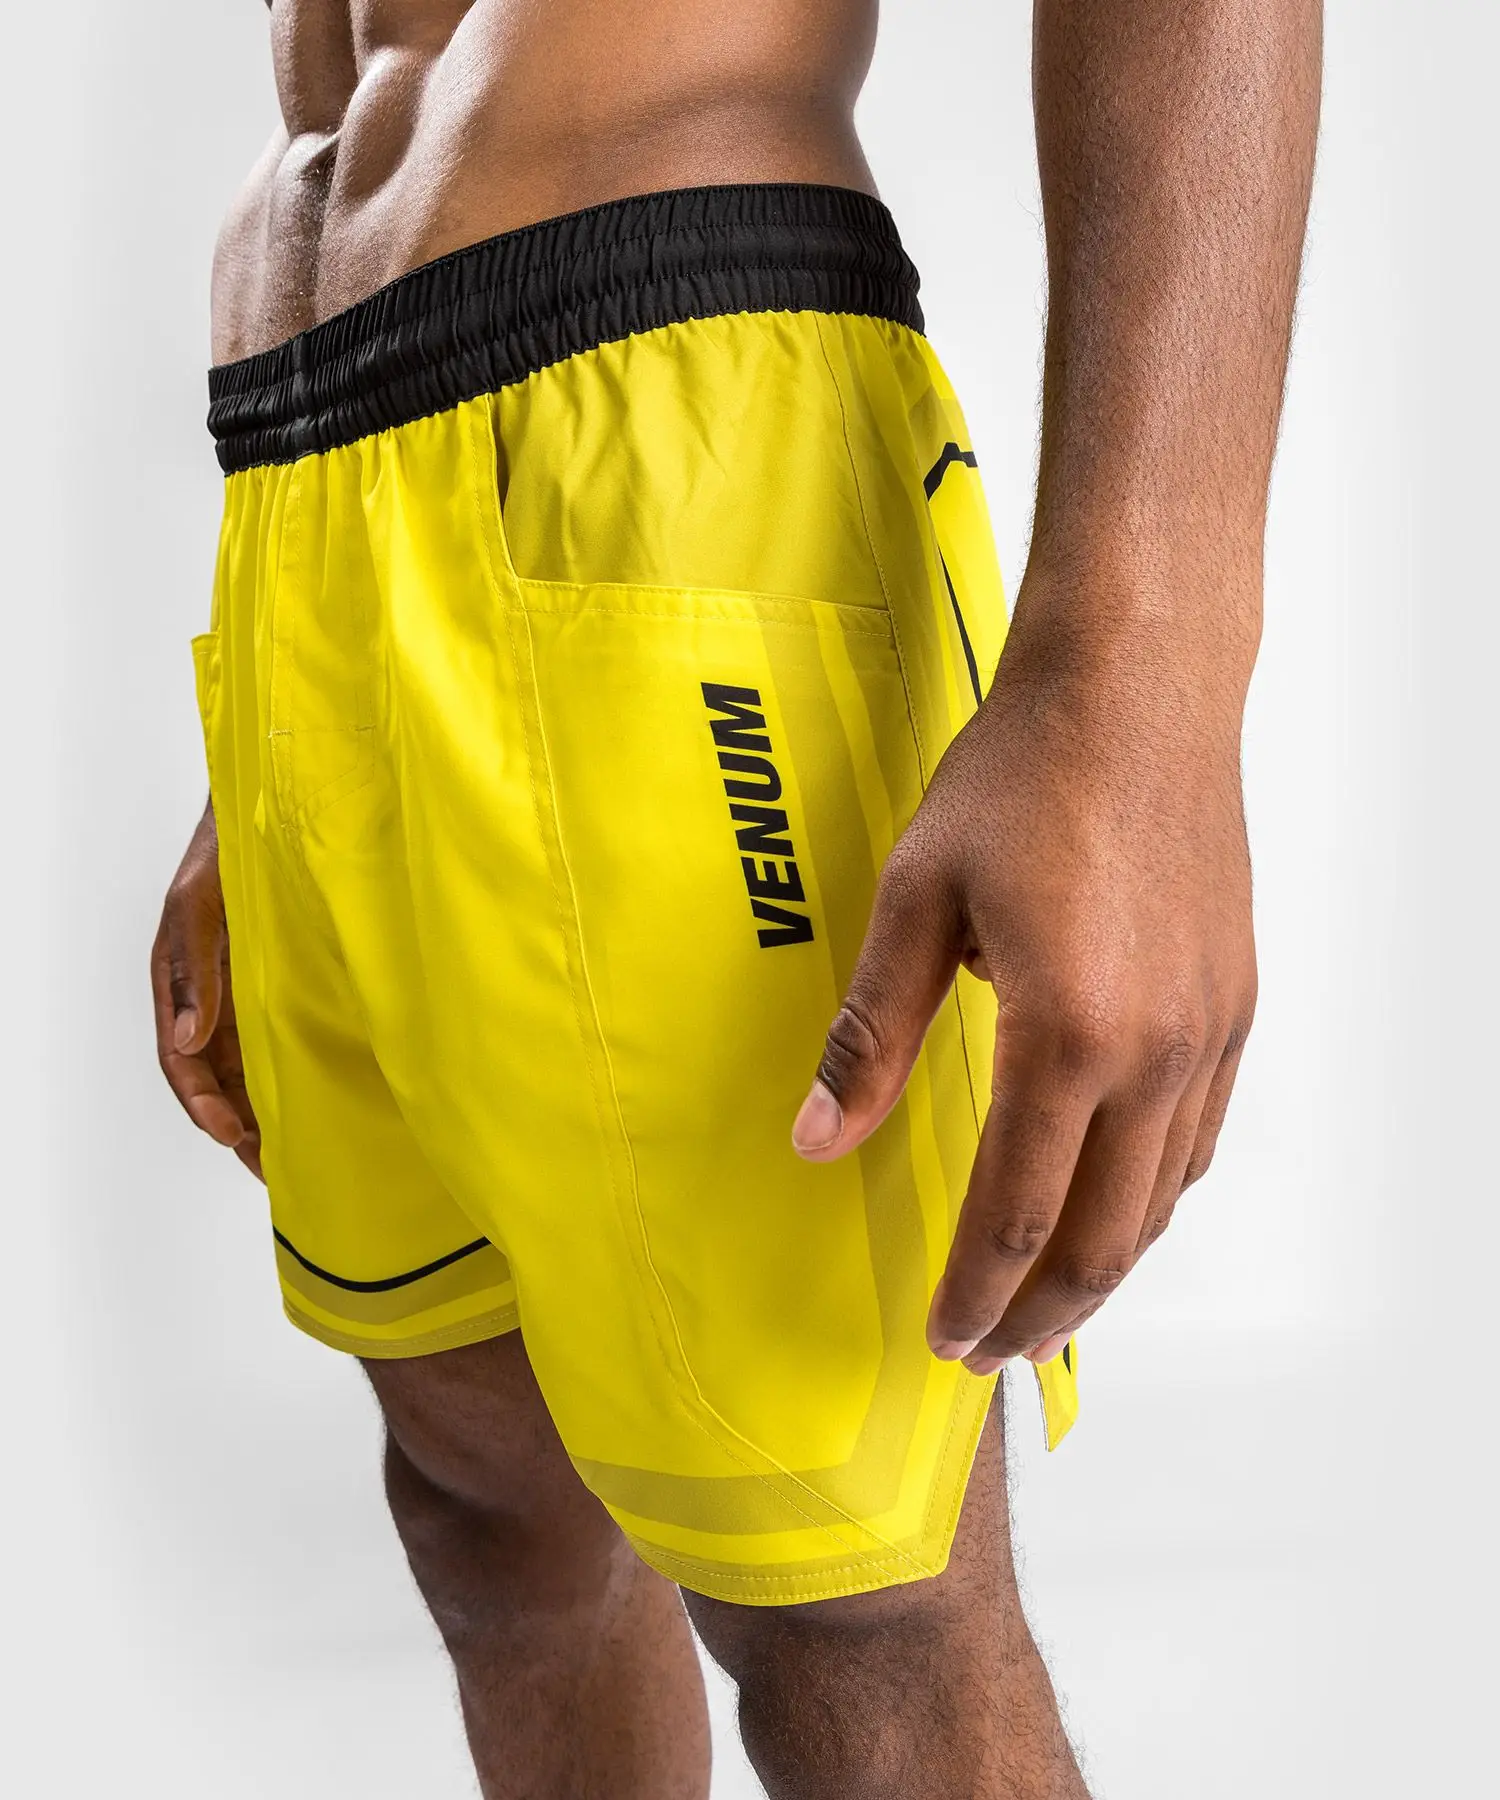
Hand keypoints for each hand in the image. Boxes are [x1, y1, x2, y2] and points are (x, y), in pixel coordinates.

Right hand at [151, 800, 262, 1179]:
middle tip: (268, 1167)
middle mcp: (208, 998)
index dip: (203, 1102)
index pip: (182, 1060)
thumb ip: (194, 971)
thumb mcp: (201, 907)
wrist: (277, 812)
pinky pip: (274, 1043)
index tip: (232, 1135)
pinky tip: (309, 1104)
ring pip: (244, 1068)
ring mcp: (242, 995)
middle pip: (213, 1077)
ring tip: (288, 1155)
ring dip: (259, 1111)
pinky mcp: (275, 988)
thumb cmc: (227, 851)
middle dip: (235, 1124)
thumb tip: (189, 1039)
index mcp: (178, 983)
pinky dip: (284, 1078)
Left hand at [792, 588, 1256, 1371]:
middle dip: (1041, 1314)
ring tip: (1046, 1305)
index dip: (975, 1294)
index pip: (1015, 1213)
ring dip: (1103, 1270)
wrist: (1138, 690)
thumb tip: (814, 1141)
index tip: (943, 1342)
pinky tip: (1118, 1204)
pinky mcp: (1234, 1003)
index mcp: (1069, 1035)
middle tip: (989, 1355)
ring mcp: (1210, 1032)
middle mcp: (1157, 1052)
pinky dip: (1155, 1198)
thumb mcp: (916, 899)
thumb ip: (870, 1036)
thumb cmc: (1022, 777)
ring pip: (1164, 1199)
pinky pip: (1201, 1138)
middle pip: (1103, 1236)